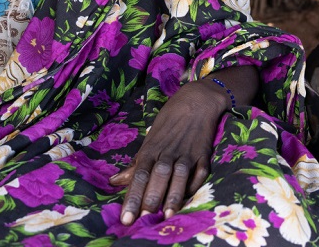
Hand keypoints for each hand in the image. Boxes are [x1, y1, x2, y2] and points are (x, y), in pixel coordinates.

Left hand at [109, 80, 228, 223]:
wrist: (196, 100)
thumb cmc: (169, 121)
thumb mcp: (149, 140)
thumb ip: (135, 164)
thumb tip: (114, 181)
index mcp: (151, 149)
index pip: (139, 175)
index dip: (132, 197)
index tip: (126, 217)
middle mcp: (168, 152)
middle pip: (158, 176)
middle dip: (150, 197)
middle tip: (143, 218)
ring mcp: (187, 152)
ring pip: (179, 175)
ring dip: (173, 194)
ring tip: (168, 214)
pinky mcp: (204, 153)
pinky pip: (200, 172)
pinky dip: (195, 184)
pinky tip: (189, 198)